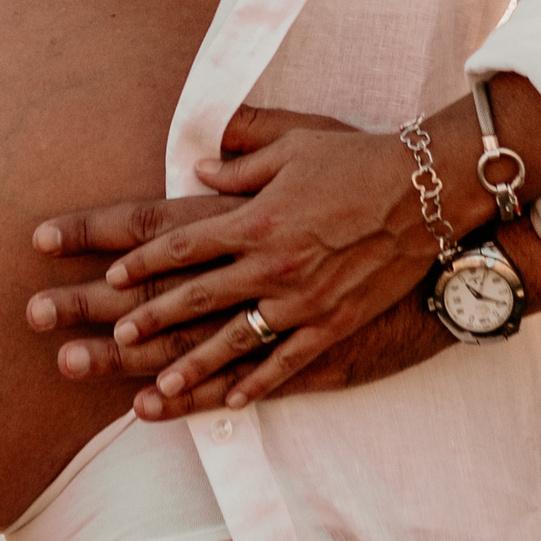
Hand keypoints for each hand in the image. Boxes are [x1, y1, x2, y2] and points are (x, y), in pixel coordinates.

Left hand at [25, 106, 444, 412]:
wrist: (428, 193)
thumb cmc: (357, 159)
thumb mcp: (294, 141)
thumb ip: (240, 155)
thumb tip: (197, 167)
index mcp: (255, 217)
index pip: (183, 245)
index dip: (143, 262)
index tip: (112, 278)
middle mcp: (272, 263)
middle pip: (196, 296)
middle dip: (149, 318)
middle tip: (114, 337)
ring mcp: (303, 299)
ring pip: (234, 339)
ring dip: (192, 365)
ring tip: (156, 385)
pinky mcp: (333, 322)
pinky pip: (287, 360)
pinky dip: (258, 382)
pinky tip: (233, 400)